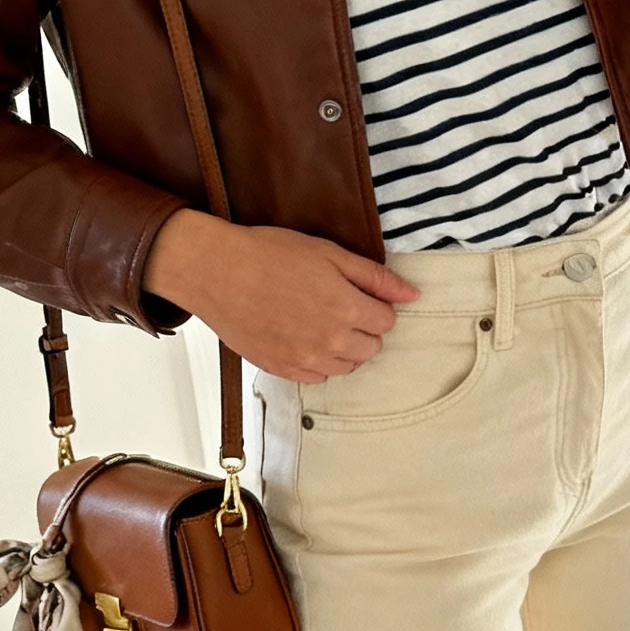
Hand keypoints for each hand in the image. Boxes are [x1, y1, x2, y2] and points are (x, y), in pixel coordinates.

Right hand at [144, 208, 420, 380]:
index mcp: (347, 309)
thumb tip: (413, 295)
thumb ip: (375, 277)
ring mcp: (305, 360)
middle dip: (363, 328)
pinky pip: (317, 377)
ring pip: (346, 366)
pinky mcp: (282, 370)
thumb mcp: (329, 253)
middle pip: (371, 348)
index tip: (356, 293)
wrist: (216, 271)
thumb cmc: (269, 254)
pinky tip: (301, 336)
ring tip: (318, 320)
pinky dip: (317, 361)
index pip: (387, 321)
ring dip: (342, 347)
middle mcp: (331, 342)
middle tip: (336, 305)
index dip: (375, 305)